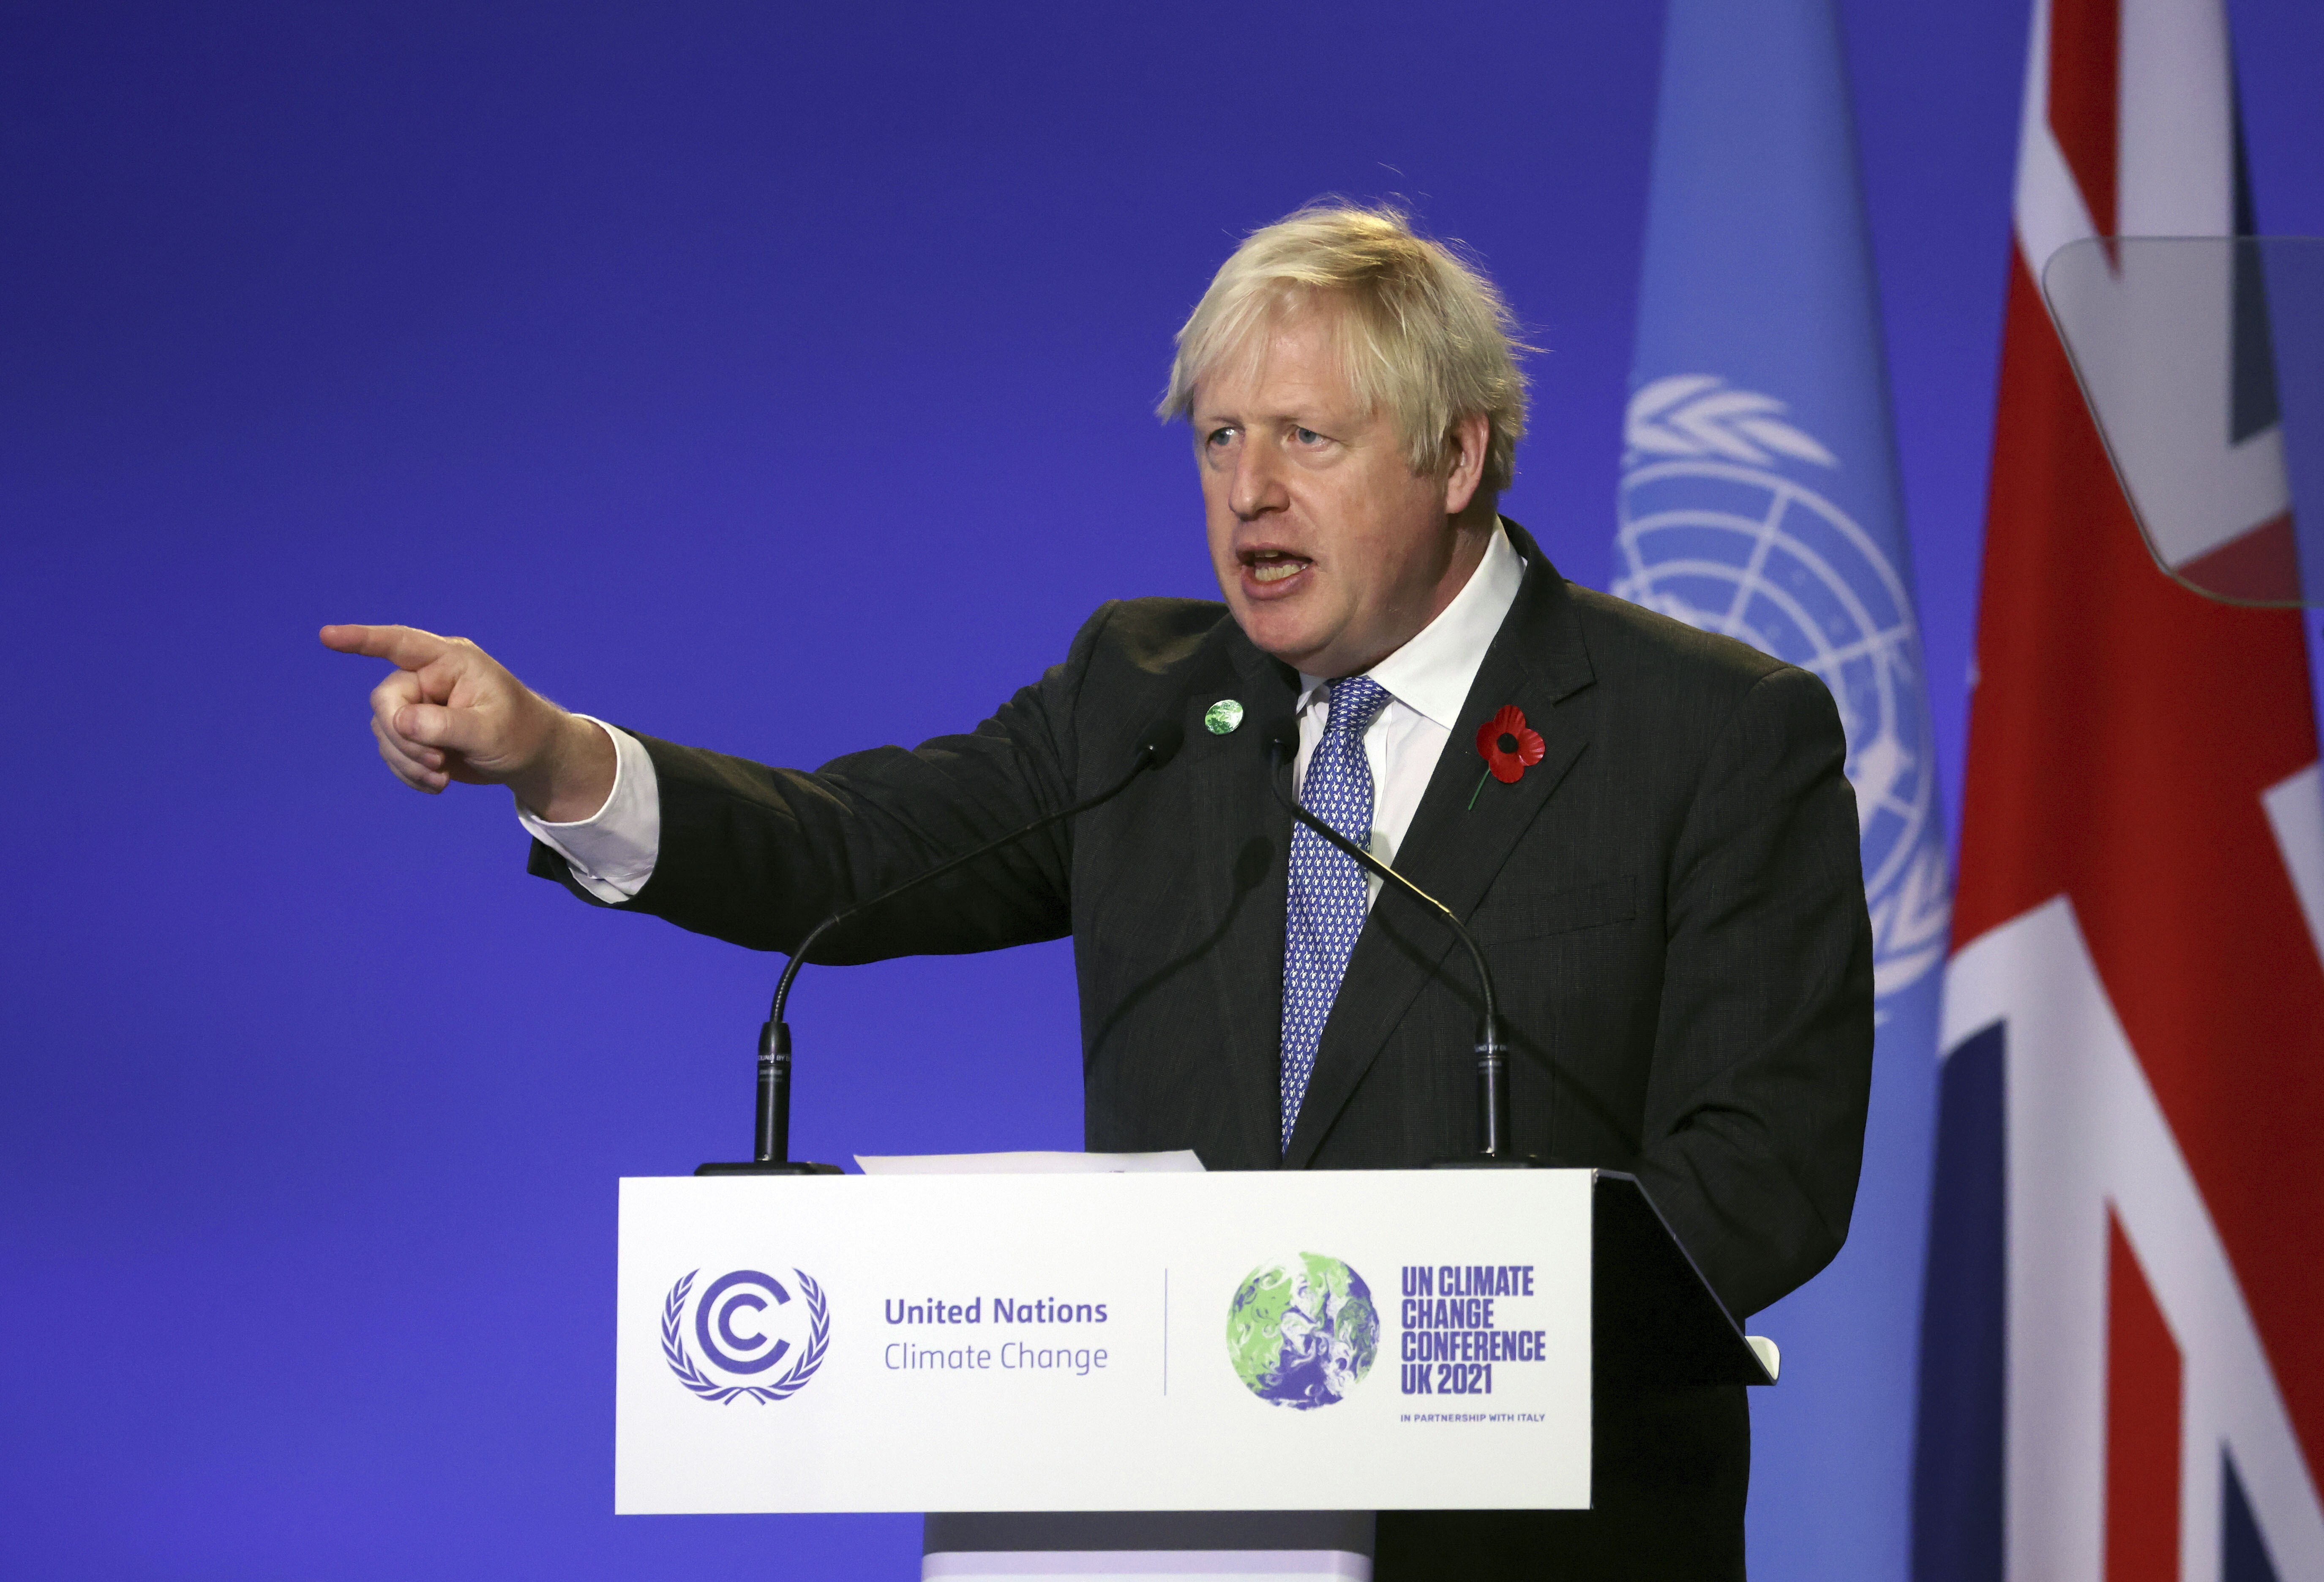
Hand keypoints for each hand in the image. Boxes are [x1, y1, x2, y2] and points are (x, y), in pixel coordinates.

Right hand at [319, 624, 616, 820]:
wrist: (532, 757)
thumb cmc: (520, 733)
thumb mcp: (489, 731)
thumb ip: (444, 724)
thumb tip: (401, 723)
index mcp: (450, 662)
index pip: (400, 643)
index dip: (361, 640)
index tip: (327, 636)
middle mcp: (429, 678)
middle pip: (385, 701)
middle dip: (403, 738)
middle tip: (437, 763)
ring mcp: (420, 706)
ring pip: (384, 731)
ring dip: (407, 761)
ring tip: (442, 777)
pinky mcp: (416, 733)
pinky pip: (392, 751)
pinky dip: (409, 772)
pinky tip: (437, 782)